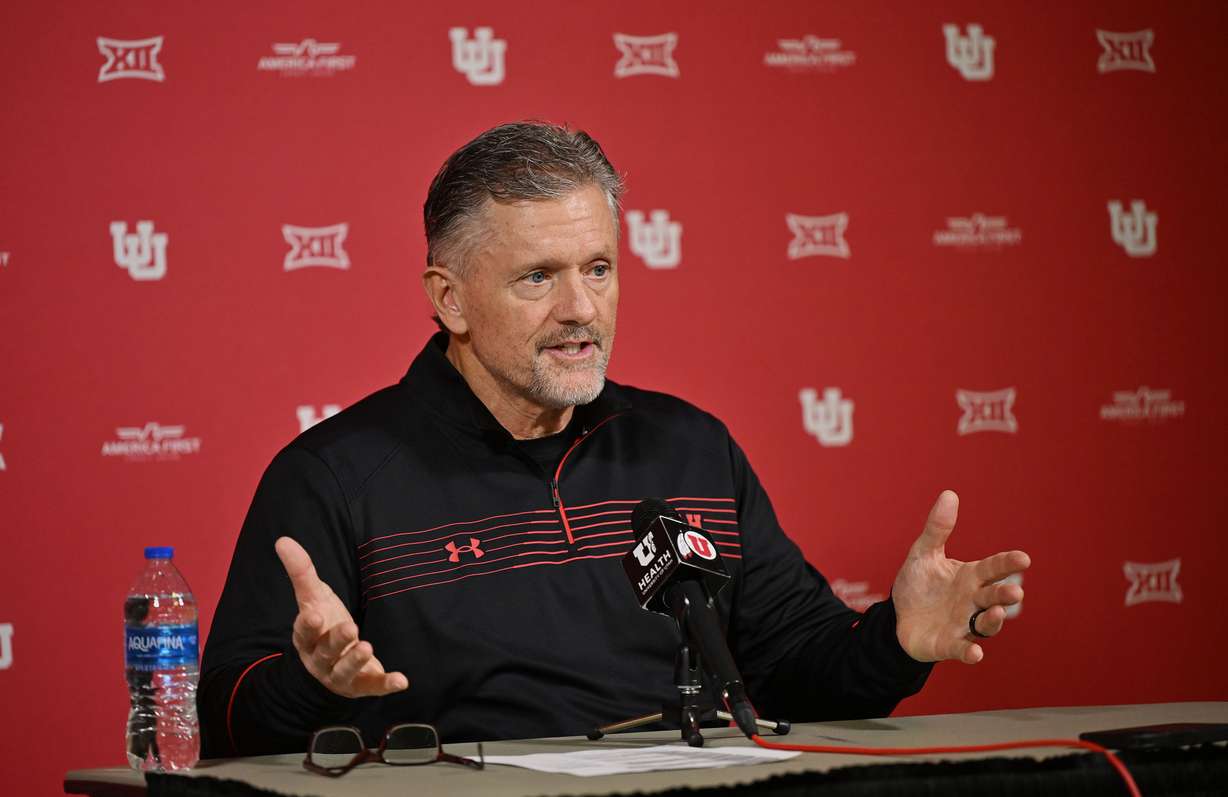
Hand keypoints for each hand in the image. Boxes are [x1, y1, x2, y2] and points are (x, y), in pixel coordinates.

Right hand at [274, 536, 408, 697]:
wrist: (330, 663)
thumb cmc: (323, 624)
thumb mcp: (314, 597)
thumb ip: (301, 572)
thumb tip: (283, 540)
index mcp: (307, 638)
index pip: (304, 633)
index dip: (307, 626)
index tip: (314, 615)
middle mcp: (321, 660)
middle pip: (326, 652)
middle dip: (337, 641)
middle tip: (350, 628)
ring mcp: (341, 675)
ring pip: (346, 671)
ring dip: (356, 661)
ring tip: (367, 648)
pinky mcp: (362, 685)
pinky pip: (373, 687)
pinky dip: (386, 684)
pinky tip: (402, 681)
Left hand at [891, 491, 1030, 663]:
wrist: (897, 616)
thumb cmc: (919, 585)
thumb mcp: (923, 554)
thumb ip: (938, 529)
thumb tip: (950, 494)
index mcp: (970, 578)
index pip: (992, 569)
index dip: (1007, 563)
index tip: (1023, 558)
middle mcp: (972, 602)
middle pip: (993, 598)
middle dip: (1004, 595)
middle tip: (1014, 591)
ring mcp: (962, 625)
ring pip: (985, 625)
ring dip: (992, 621)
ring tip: (996, 613)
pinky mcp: (948, 645)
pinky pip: (962, 650)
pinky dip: (969, 652)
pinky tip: (975, 654)